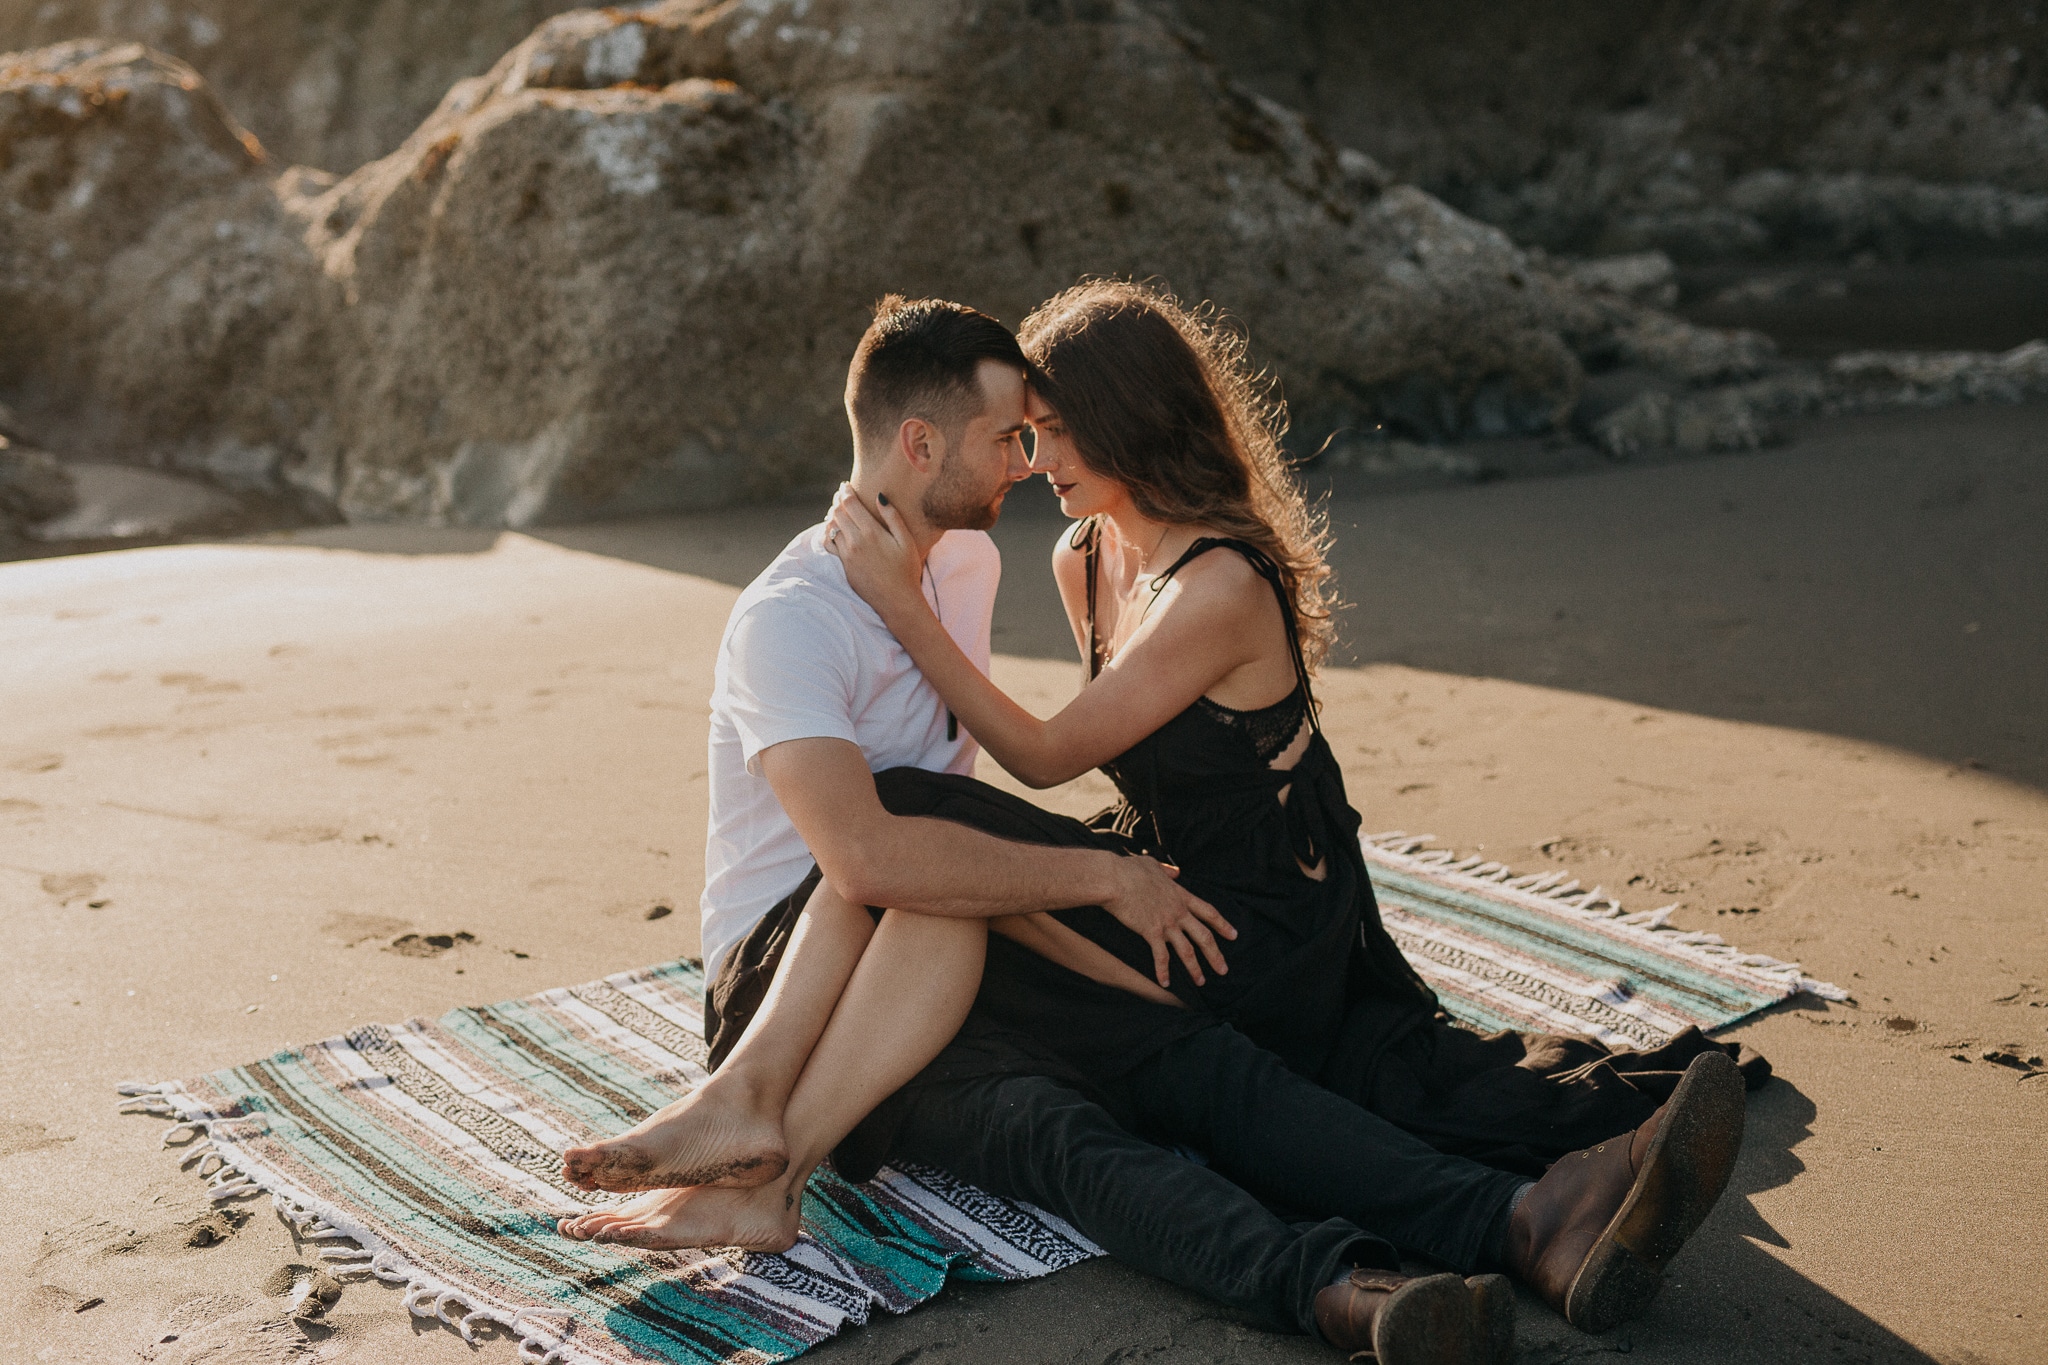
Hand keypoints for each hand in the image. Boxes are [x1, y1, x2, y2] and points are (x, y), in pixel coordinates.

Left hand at [825, 484, 923, 620]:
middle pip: (838, 513)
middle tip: (840, 494)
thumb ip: (892, 517)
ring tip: (837, 509)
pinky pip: (830, 544)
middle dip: (837, 500)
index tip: (845, 485)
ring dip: (832, 515)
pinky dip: (829, 533)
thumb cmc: (907, 570)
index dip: (845, 491)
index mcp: (871, 532)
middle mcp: (855, 542)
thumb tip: (879, 496)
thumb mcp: (906, 540)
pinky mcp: (844, 566)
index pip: (850, 504)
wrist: (897, 601)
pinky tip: (833, 530)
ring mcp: (847, 555)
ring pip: (831, 527)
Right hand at [1099, 854, 1235, 987]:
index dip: (1223, 925)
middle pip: (1204, 936)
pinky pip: (1161, 957)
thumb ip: (1167, 870)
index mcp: (1181, 895)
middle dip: (1216, 955)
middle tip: (1224, 970)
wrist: (1114, 879)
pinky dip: (1163, 971)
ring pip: (1187, 951)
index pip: (1208, 912)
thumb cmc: (1129, 870)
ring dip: (1195, 969)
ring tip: (1201, 982)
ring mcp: (1166, 923)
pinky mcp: (1151, 932)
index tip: (1233, 935)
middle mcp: (1178, 912)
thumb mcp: (1153, 864)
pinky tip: (1165, 983)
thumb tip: (1175, 871)